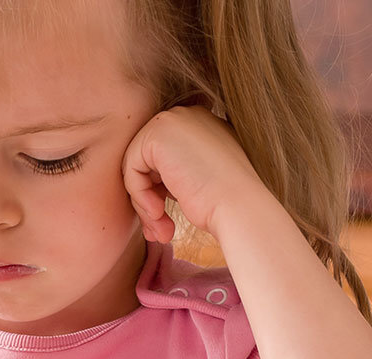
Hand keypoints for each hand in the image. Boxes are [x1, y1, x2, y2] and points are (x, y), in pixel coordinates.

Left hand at [122, 106, 266, 242]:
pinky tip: (158, 214)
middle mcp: (185, 115)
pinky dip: (139, 196)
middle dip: (148, 197)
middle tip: (159, 230)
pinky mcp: (157, 135)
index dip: (160, 189)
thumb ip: (176, 169)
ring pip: (136, 166)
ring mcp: (171, 121)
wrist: (240, 207)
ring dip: (143, 202)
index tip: (167, 218)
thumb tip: (147, 178)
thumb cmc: (225, 202)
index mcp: (199, 123)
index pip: (161, 156)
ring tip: (159, 230)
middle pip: (145, 160)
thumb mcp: (199, 177)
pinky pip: (131, 169)